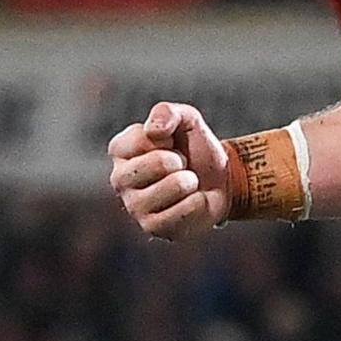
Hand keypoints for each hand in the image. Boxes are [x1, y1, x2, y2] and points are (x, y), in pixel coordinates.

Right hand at [108, 103, 231, 238]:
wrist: (220, 180)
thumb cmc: (194, 149)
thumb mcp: (186, 119)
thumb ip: (167, 113)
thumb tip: (153, 131)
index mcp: (121, 150)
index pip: (139, 140)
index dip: (165, 139)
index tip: (170, 143)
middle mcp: (120, 180)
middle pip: (151, 165)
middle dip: (176, 161)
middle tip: (181, 163)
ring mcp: (134, 206)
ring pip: (169, 189)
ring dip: (189, 181)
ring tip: (188, 182)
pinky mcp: (152, 228)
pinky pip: (180, 213)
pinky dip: (196, 203)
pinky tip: (193, 200)